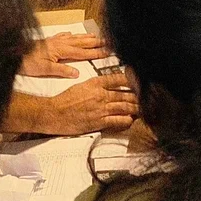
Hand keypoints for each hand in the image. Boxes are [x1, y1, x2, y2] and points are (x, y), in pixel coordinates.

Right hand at [7, 75, 136, 136]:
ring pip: (124, 107)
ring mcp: (101, 108)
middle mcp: (100, 94)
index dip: (131, 80)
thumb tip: (108, 86)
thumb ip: (96, 85)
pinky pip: (117, 120)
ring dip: (135, 108)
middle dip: (137, 97)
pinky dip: (126, 120)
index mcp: (95, 83)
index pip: (118, 79)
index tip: (139, 81)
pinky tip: (131, 120)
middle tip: (146, 98)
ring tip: (142, 109)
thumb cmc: (65, 100)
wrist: (54, 113)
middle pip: (125, 94)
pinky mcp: (99, 121)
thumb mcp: (82, 85)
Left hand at [20, 32, 112, 77]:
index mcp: (62, 50)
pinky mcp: (49, 40)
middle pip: (82, 42)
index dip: (96, 53)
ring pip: (74, 37)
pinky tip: (72, 33)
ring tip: (96, 36)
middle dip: (95, 42)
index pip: (83, 52)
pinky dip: (71, 34)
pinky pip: (64, 35)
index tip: (108, 52)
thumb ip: (62, 70)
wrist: (14, 52)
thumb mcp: (46, 69)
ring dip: (86, 37)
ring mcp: (55, 40)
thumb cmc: (29, 62)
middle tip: (108, 41)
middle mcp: (61, 43)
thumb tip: (77, 73)